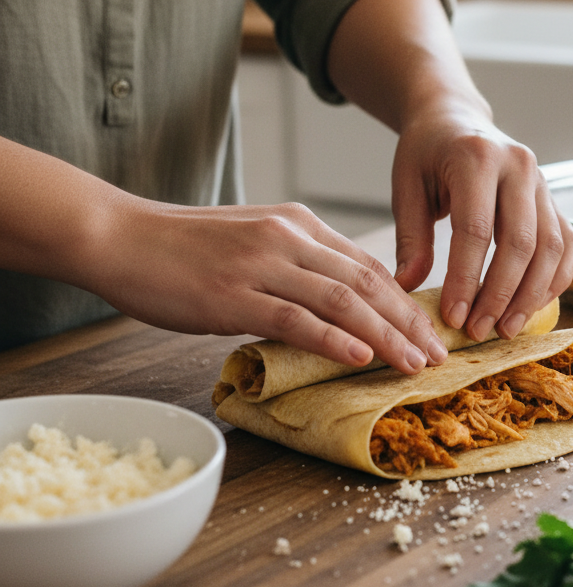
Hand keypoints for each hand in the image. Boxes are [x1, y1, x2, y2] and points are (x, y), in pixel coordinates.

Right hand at [83, 199, 449, 374]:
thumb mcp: (254, 242)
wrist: (121, 237)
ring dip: (384, 335)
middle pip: (365, 282)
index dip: (403, 301)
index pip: (366, 265)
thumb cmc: (185, 247)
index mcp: (299, 224)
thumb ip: (296, 265)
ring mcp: (261, 264)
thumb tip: (335, 306)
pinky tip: (360, 356)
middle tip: (437, 354)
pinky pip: (294, 317)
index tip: (427, 330)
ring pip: (340, 300)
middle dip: (407, 321)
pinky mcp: (232, 294)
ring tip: (413, 363)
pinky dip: (332, 338)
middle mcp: (288, 237)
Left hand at [390, 103, 572, 341]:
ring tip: (505, 328)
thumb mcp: (407, 186)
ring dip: (531, 294)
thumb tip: (408, 289)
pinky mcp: (553, 199)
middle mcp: (519, 166)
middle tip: (479, 330)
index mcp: (477, 156)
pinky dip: (553, 280)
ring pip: (551, 247)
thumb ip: (410, 237)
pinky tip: (529, 306)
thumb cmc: (427, 153)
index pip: (476, 228)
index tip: (452, 316)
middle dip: (501, 294)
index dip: (466, 278)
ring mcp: (543, 182)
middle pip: (521, 242)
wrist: (457, 118)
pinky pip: (566, 245)